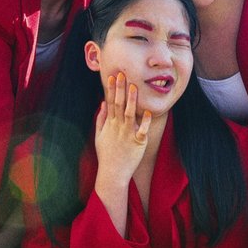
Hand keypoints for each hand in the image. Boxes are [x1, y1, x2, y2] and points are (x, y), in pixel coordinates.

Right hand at [94, 73, 151, 187]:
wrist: (113, 173)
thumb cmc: (106, 154)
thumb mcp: (99, 135)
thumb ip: (101, 118)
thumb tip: (103, 103)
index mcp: (110, 124)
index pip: (110, 102)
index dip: (111, 89)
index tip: (113, 77)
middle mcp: (118, 127)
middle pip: (119, 104)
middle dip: (121, 89)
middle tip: (123, 74)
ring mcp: (128, 134)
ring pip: (130, 114)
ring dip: (132, 100)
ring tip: (134, 87)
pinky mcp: (138, 142)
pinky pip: (143, 130)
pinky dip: (145, 122)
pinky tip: (148, 112)